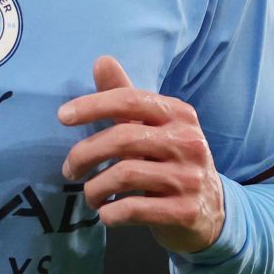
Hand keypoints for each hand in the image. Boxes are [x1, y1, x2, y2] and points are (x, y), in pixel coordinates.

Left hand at [57, 56, 224, 254]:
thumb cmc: (170, 162)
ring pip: (123, 176)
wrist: (211, 211)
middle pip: (122, 139)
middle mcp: (188, 142)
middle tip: (69, 170)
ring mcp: (190, 178)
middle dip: (84, 155)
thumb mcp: (153, 128)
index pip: (130, 100)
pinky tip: (106, 213)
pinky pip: (133, 209)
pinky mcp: (186, 211)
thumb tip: (101, 60)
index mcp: (179, 114)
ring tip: (90, 195)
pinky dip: (110, 213)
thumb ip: (126, 97)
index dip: (92, 105)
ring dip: (94, 188)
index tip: (62, 117)